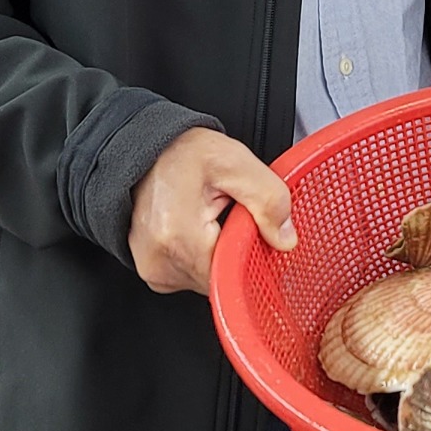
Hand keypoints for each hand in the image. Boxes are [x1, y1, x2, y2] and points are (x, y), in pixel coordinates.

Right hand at [128, 127, 293, 295]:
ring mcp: (154, 269)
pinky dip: (202, 257)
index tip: (250, 228)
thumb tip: (285, 239)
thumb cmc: (181, 152)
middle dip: (234, 251)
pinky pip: (192, 277)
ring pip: (208, 281)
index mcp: (179, 235)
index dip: (251, 254)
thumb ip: (268, 198)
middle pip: (222, 279)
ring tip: (208, 218)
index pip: (233, 275)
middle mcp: (160, 260)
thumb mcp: (234, 162)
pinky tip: (198, 230)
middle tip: (226, 214)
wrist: (145, 150)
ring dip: (218, 254)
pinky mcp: (153, 272)